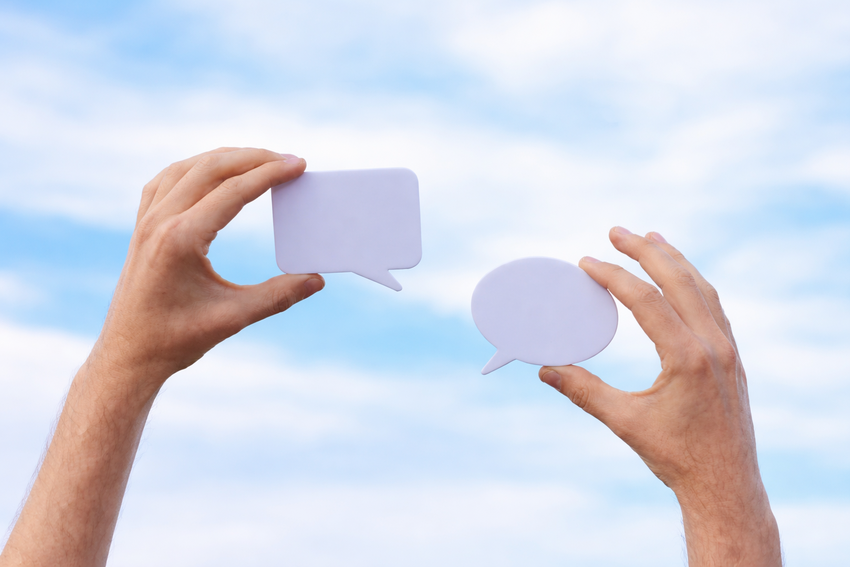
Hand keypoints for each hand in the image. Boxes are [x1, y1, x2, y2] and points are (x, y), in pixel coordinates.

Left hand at [94, 147, 323, 387]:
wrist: (128, 354)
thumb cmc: (177, 339)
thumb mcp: (233, 318)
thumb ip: (278, 297)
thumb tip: (316, 280)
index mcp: (181, 239)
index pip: (233, 190)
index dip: (270, 174)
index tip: (298, 165)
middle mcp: (160, 221)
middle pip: (211, 167)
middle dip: (254, 158)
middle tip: (288, 160)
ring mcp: (146, 221)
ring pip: (188, 167)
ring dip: (225, 158)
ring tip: (260, 160)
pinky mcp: (142, 226)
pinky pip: (167, 179)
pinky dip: (195, 167)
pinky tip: (212, 170)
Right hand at [539, 227, 779, 564]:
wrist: (726, 486)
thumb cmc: (675, 457)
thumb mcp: (624, 422)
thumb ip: (583, 390)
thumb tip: (544, 369)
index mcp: (688, 357)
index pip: (646, 300)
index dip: (614, 277)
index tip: (586, 263)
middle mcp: (713, 346)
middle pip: (679, 281)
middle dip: (646, 251)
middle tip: (616, 231)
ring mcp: (728, 350)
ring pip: (702, 289)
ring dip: (675, 260)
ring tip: (651, 238)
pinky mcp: (732, 358)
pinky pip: (713, 307)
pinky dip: (694, 283)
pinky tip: (680, 278)